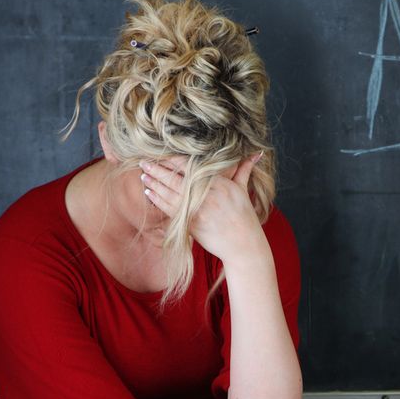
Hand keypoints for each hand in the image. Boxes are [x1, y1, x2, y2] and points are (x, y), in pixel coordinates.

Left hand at [139, 152, 264, 262]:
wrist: (243, 245)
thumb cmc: (245, 217)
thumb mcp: (243, 190)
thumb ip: (243, 170)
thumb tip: (256, 153)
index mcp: (217, 182)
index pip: (188, 165)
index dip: (171, 160)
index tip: (160, 154)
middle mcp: (205, 193)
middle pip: (174, 177)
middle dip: (156, 169)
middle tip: (143, 162)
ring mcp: (196, 208)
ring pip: (168, 192)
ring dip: (153, 183)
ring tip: (144, 175)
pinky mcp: (189, 222)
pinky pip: (168, 208)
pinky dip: (157, 199)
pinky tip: (149, 192)